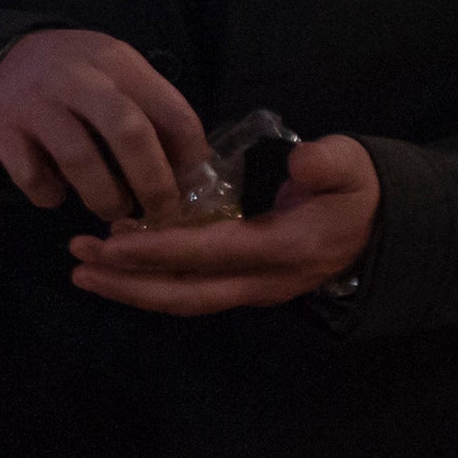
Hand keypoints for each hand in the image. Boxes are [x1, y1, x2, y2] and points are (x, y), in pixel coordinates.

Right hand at [0, 29, 208, 219]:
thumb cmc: (73, 76)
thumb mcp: (115, 74)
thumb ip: (151, 112)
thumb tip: (192, 174)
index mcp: (117, 62)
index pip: (171, 110)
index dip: (190, 157)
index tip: (191, 187)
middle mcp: (78, 78)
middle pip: (129, 132)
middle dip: (153, 183)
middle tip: (160, 212)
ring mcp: (36, 103)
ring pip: (80, 159)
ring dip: (105, 196)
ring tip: (112, 208)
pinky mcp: (1, 129)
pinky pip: (32, 176)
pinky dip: (50, 196)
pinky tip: (56, 194)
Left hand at [65, 134, 379, 317]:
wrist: (378, 228)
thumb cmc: (356, 190)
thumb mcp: (351, 167)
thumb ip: (328, 163)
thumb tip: (300, 158)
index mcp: (283, 249)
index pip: (210, 254)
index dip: (160, 251)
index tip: (112, 243)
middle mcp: (262, 281)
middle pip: (185, 293)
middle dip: (129, 283)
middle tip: (79, 263)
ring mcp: (252, 290)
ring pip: (184, 299)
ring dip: (133, 288)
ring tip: (85, 270)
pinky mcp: (243, 286)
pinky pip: (191, 292)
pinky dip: (152, 281)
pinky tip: (120, 265)